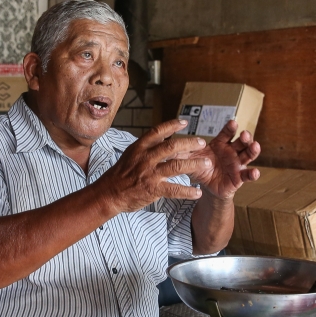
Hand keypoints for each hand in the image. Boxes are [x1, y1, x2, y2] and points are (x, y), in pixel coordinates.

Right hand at [96, 118, 210, 213]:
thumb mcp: (130, 155)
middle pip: (171, 146)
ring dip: (194, 164)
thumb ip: (146, 148)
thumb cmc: (119, 175)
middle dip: (189, 143)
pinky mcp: (152, 189)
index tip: (185, 122)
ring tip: (206, 164)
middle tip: (202, 143)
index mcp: (139, 147)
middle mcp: (145, 158)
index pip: (157, 131)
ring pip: (176, 165)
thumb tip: (161, 139)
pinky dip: (187, 191)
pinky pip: (174, 189)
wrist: (108, 193)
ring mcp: (149, 173)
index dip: (172, 125)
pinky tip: (197, 193)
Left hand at [188, 120, 260, 199]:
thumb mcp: (191, 160)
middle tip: (245, 134)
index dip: (230, 128)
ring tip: (254, 146)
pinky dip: (252, 173)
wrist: (206, 187)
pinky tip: (255, 172)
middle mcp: (232, 151)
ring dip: (253, 150)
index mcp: (221, 144)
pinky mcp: (240, 177)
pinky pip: (247, 175)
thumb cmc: (201, 168)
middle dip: (245, 137)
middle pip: (241, 142)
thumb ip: (182, 153)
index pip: (227, 133)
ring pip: (248, 155)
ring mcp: (237, 163)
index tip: (233, 123)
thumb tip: (167, 146)